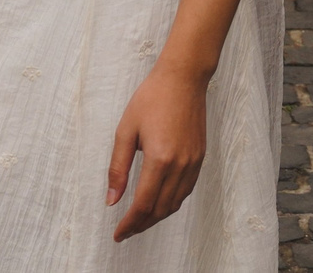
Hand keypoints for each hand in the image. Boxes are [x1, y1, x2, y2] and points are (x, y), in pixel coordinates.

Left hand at [106, 62, 208, 242]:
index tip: (118, 234)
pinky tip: (160, 202)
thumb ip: (118, 168)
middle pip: (161, 209)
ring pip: (176, 202)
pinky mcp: (200, 156)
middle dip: (142, 224)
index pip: (143, 204)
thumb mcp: (125, 131)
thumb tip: (112, 200)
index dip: (129, 223)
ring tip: (140, 220)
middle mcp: (180, 164)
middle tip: (126, 230)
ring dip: (157, 216)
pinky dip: (172, 202)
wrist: (184, 78)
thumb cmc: (152, 98)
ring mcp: (193, 161)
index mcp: (159, 158)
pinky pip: (187, 189)